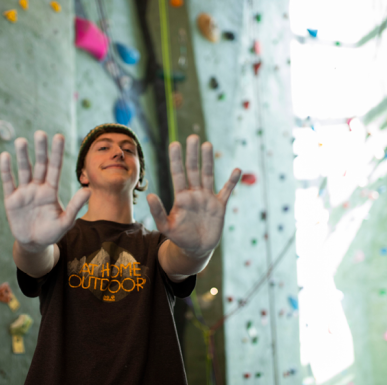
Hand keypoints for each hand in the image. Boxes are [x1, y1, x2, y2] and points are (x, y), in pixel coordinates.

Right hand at [0, 131, 90, 248]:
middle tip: (40, 133)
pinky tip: (5, 156)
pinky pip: (8, 181)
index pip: (55, 168)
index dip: (57, 153)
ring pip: (24, 170)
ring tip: (21, 141)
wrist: (34, 244)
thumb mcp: (66, 221)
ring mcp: (24, 192)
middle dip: (41, 150)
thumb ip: (75, 206)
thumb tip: (88, 191)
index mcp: (51, 191)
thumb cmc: (52, 232)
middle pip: (40, 165)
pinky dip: (6, 169)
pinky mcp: (11, 199)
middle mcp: (38, 187)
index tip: (59, 136)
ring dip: (22, 156)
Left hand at [147, 135, 240, 253]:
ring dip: (208, 161)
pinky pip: (226, 191)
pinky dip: (231, 182)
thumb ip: (157, 212)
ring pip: (208, 175)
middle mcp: (194, 193)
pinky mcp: (219, 206)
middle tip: (193, 137)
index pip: (178, 174)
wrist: (195, 249)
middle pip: (193, 170)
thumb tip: (149, 195)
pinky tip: (237, 169)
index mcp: (181, 197)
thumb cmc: (179, 237)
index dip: (176, 159)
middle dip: (192, 154)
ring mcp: (207, 198)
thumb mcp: (166, 226)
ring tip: (207, 145)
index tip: (175, 144)